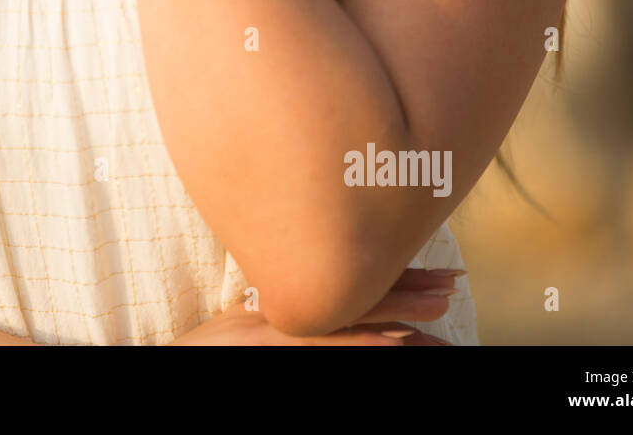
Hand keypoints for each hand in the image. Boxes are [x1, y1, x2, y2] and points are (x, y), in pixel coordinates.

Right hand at [167, 268, 463, 344]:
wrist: (180, 359)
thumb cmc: (209, 349)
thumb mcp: (249, 320)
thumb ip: (284, 309)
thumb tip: (322, 303)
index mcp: (296, 300)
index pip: (353, 283)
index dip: (397, 276)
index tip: (437, 274)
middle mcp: (298, 312)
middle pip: (361, 294)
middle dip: (410, 290)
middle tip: (452, 285)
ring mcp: (291, 334)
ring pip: (353, 317)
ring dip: (400, 312)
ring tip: (441, 309)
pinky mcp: (282, 351)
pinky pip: (327, 347)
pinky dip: (361, 340)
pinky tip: (393, 340)